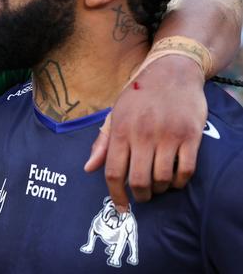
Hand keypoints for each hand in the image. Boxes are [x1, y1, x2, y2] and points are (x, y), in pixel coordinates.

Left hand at [85, 55, 206, 210]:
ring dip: (160, 189)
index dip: (116, 195)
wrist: (172, 71)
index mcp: (121, 130)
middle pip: (139, 181)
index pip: (114, 172)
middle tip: (142, 196)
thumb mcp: (115, 113)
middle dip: (140, 196)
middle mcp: (143, 134)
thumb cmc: (139, 95)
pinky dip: (179, 181)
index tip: (121, 208)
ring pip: (163, 179)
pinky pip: (186, 170)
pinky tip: (174, 178)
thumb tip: (88, 168)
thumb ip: (103, 142)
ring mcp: (168, 135)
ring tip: (158, 185)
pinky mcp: (191, 135)